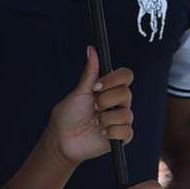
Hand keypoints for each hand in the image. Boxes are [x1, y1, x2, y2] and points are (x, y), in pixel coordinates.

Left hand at [47, 49, 136, 163]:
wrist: (63, 139)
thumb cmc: (69, 115)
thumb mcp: (79, 92)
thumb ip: (90, 73)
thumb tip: (92, 49)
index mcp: (109, 89)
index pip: (126, 76)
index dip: (114, 79)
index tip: (97, 86)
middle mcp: (118, 103)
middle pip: (127, 94)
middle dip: (106, 101)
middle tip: (93, 108)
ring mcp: (120, 120)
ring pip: (127, 114)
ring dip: (106, 119)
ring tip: (95, 123)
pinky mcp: (121, 137)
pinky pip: (126, 131)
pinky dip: (111, 132)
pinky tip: (101, 134)